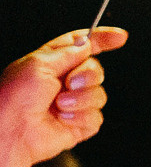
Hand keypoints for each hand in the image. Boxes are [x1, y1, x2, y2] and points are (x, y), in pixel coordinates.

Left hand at [0, 29, 126, 166]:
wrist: (13, 129)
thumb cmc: (16, 96)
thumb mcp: (38, 63)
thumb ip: (67, 53)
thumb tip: (86, 45)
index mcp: (52, 62)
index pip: (82, 46)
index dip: (102, 40)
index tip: (120, 37)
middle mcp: (64, 81)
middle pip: (96, 70)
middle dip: (88, 75)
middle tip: (70, 83)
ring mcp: (74, 103)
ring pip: (99, 95)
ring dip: (81, 99)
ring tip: (60, 105)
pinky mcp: (80, 124)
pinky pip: (96, 117)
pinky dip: (80, 117)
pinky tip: (62, 119)